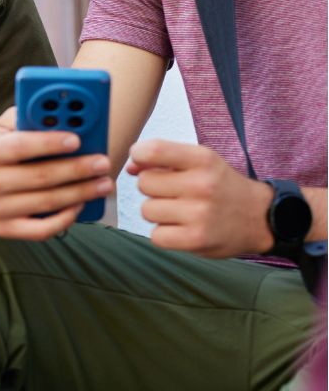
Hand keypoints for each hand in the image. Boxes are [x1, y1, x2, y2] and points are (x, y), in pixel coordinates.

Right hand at [0, 107, 112, 239]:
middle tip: (102, 163)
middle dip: (77, 169)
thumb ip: (29, 118)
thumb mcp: (5, 126)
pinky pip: (42, 230)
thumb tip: (63, 115)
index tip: (77, 140)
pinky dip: (66, 218)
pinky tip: (81, 204)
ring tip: (102, 183)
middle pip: (40, 177)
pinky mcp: (2, 229)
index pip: (20, 146)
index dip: (49, 143)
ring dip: (81, 193)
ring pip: (46, 202)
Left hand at [128, 139, 273, 257]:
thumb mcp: (200, 162)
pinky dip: (164, 234)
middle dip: (152, 188)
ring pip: (146, 210)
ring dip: (157, 212)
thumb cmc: (220, 186)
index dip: (139, 156)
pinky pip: (156, 235)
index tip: (144, 163)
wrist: (261, 217)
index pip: (153, 150)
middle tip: (173, 193)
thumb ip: (162, 159)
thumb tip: (129, 167)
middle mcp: (202, 185)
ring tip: (180, 211)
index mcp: (203, 159)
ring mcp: (199, 214)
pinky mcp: (196, 240)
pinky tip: (181, 228)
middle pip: (144, 183)